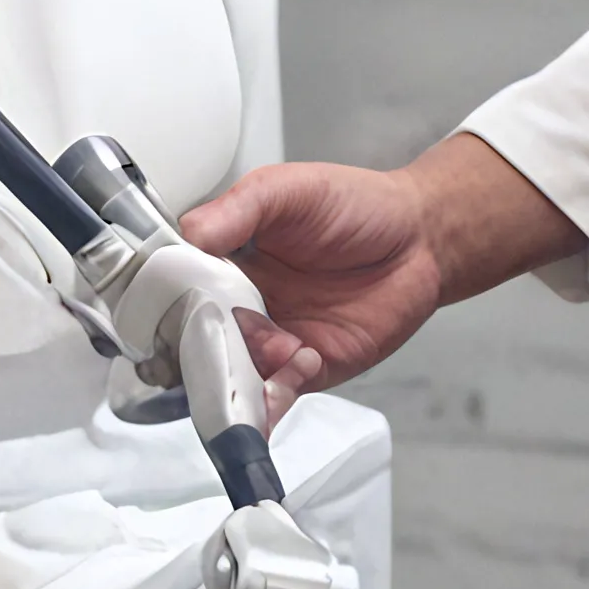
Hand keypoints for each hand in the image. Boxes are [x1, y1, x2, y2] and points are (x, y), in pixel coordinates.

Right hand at [178, 133, 585, 416]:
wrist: (420, 238)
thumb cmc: (354, 206)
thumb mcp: (288, 190)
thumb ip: (238, 209)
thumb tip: (189, 233)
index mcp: (223, 261)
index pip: (176, 291)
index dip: (167, 304)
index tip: (172, 308)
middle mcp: (239, 306)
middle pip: (196, 342)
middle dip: (204, 348)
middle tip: (227, 336)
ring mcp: (270, 342)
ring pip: (231, 375)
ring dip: (244, 373)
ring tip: (283, 347)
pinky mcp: (305, 371)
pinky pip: (273, 396)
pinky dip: (272, 398)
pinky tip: (297, 367)